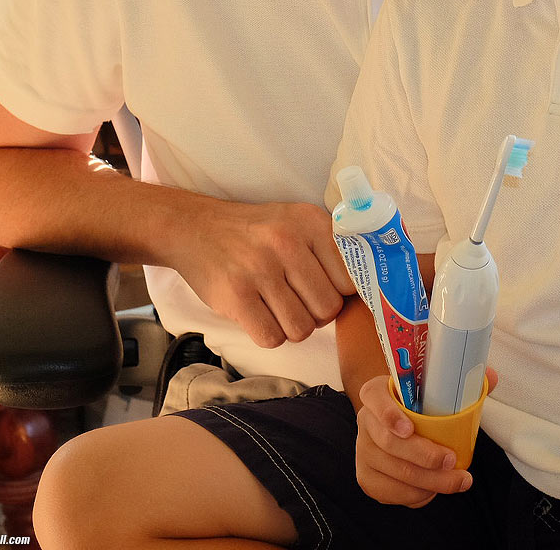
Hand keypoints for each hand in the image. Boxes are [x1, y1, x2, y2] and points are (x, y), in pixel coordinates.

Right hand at [176, 199, 355, 347]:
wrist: (195, 228)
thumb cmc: (255, 233)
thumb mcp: (296, 222)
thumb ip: (329, 248)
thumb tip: (364, 289)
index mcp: (310, 222)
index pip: (350, 279)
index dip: (339, 293)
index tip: (323, 290)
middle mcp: (287, 242)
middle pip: (328, 309)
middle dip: (316, 314)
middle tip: (298, 301)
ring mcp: (260, 269)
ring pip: (302, 328)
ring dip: (292, 327)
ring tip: (278, 308)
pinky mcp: (236, 296)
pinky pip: (272, 338)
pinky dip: (268, 334)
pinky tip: (259, 315)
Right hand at [355, 375, 473, 506]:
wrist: (397, 424)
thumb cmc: (420, 405)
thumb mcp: (435, 389)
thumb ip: (462, 381)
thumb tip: (491, 377)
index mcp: (377, 392)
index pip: (374, 398)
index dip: (389, 414)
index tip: (410, 429)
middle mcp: (365, 420)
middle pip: (390, 444)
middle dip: (424, 457)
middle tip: (452, 461)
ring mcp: (362, 451)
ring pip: (395, 471)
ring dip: (429, 481)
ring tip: (457, 480)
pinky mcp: (366, 477)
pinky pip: (391, 492)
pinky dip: (416, 495)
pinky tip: (434, 490)